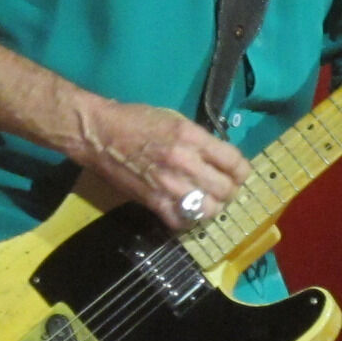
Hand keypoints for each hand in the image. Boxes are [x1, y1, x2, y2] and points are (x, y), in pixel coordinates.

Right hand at [80, 100, 248, 232]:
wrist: (99, 134)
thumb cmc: (136, 120)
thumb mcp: (174, 119)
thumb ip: (199, 139)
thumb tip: (219, 157)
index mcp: (191, 137)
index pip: (233, 162)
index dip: (242, 170)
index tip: (238, 173)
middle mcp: (184, 162)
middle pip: (225, 189)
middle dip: (230, 191)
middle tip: (224, 189)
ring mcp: (168, 185)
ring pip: (208, 210)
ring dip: (213, 207)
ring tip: (208, 201)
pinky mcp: (153, 202)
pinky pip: (181, 222)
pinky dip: (188, 220)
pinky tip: (187, 211)